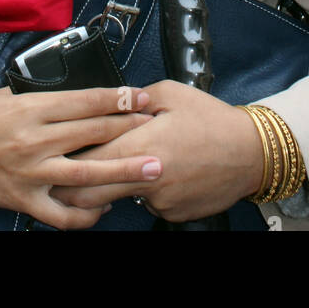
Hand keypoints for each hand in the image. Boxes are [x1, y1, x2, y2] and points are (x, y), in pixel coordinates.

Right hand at [0, 85, 160, 229]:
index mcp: (30, 107)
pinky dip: (87, 214)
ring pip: (87, 174)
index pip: (85, 101)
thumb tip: (78, 95)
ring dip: (124, 171)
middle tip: (158, 125)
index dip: (118, 98)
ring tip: (153, 169)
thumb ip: (41, 97)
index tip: (141, 95)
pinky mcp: (24, 200)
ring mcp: (31, 173)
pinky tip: (104, 207)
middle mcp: (33, 140)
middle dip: (131, 128)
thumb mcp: (5, 95)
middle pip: (93, 133)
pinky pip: (63, 214)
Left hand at [51, 80, 264, 222]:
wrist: (252, 153)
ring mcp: (159, 202)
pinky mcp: (171, 214)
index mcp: (141, 145)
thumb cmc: (212, 120)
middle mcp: (146, 179)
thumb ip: (134, 99)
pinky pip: (148, 203)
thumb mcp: (171, 93)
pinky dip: (146, 190)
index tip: (57, 156)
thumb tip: (110, 103)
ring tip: (130, 162)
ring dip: (115, 185)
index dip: (67, 161)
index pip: (86, 162)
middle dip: (71, 189)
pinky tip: (164, 171)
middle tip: (61, 178)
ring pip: (121, 197)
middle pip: (90, 194)